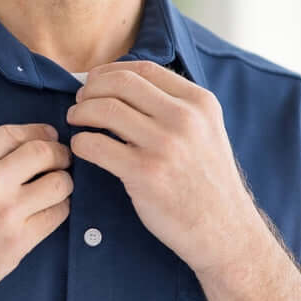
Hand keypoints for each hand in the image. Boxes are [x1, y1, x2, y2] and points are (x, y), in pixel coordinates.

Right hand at [0, 123, 72, 300]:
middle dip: (59, 155)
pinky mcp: (17, 242)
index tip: (50, 137)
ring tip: (58, 186)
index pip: (19, 133)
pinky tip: (50, 210)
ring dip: (63, 182)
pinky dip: (58, 209)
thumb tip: (16, 147)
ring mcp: (7, 212)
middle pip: (45, 153)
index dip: (41, 132)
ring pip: (59, 184)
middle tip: (62, 161)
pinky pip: (56, 216)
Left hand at [66, 60, 265, 276]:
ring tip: (76, 121)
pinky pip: (95, 144)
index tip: (96, 82)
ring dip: (80, 112)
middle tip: (81, 103)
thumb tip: (123, 85)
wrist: (224, 232)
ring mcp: (165, 145)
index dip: (111, 71)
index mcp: (200, 103)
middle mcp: (185, 118)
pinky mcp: (145, 173)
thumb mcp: (206, 131)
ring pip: (103, 109)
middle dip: (91, 89)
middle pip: (120, 83)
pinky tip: (82, 148)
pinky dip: (80, 142)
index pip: (144, 69)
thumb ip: (174, 106)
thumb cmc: (206, 182)